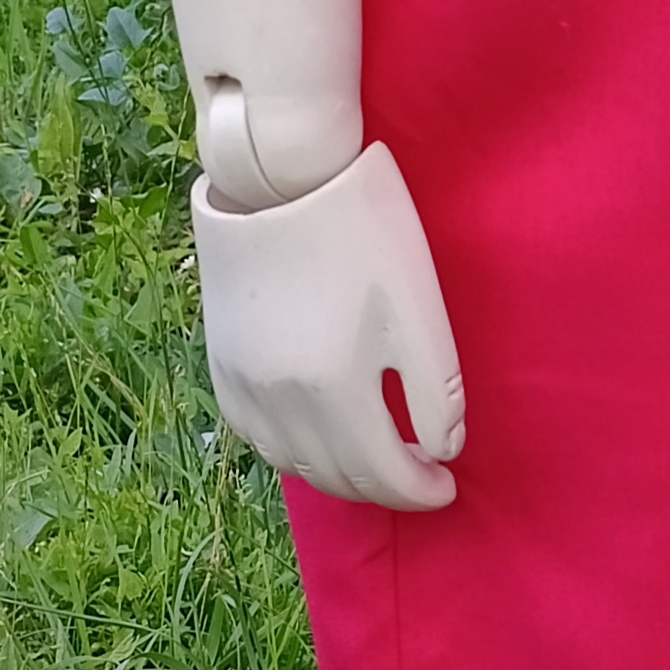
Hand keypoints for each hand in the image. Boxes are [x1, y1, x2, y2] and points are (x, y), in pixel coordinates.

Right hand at [191, 139, 464, 509]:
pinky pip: (255, 436)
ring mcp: (242, 384)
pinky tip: (318, 437)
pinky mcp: (221, 363)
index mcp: (334, 388)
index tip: (448, 484)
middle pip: (335, 478)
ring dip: (337, 474)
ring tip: (375, 457)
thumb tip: (441, 449)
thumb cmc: (362, 231)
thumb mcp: (418, 309)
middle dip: (383, 489)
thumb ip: (435, 392)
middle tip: (418, 475)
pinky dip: (292, 451)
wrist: (278, 178)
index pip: (382, 475)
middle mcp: (279, 400)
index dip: (420, 491)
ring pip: (291, 464)